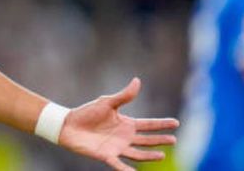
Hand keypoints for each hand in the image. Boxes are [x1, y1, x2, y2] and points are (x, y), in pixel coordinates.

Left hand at [58, 78, 178, 170]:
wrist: (68, 125)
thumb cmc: (86, 113)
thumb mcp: (107, 102)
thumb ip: (124, 96)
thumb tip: (137, 81)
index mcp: (126, 123)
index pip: (148, 124)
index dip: (161, 124)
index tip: (176, 123)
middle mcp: (124, 137)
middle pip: (146, 140)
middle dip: (160, 140)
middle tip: (174, 140)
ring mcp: (117, 147)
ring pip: (138, 154)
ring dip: (149, 155)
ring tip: (162, 155)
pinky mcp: (106, 155)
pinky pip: (119, 165)